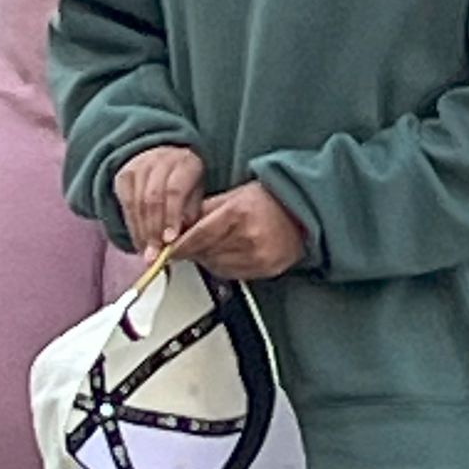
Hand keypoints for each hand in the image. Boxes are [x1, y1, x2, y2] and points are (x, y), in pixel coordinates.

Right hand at [116, 145, 206, 253]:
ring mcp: (139, 166)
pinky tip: (139, 242)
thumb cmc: (185, 185)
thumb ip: (189, 217)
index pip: (175, 190)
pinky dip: (132, 227)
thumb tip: (179, 244)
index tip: (170, 241)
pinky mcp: (124, 175)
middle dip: (153, 230)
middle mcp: (160, 161)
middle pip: (153, 198)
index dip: (171, 217)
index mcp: (185, 163)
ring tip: (147, 253)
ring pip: (137, 203)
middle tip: (155, 255)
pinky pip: (126, 204)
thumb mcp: (195, 196)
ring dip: (141, 232)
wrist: (164, 162)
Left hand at [170, 182, 307, 280]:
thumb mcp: (234, 194)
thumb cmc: (270, 200)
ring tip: (207, 246)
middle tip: (180, 247)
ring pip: (216, 265)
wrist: (302, 213)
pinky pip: (232, 273)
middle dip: (190, 250)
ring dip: (205, 258)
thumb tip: (178, 225)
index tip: (166, 248)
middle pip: (206, 252)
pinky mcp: (265, 269)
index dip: (179, 244)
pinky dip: (221, 266)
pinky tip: (224, 254)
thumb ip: (205, 210)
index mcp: (238, 213)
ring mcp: (258, 255)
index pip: (198, 235)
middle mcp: (249, 236)